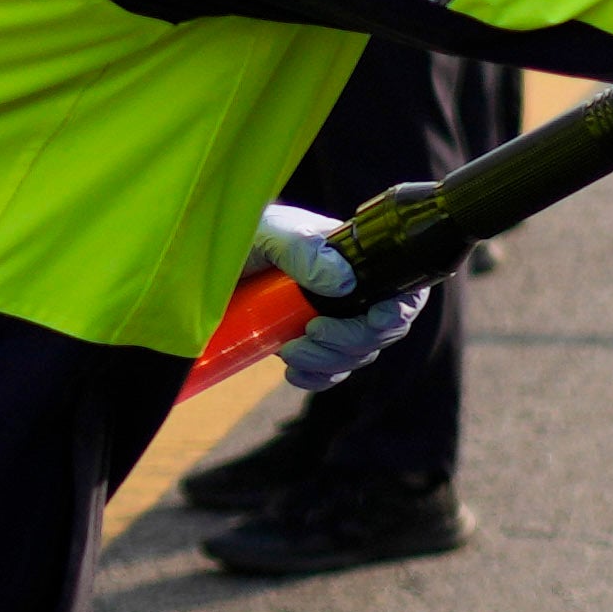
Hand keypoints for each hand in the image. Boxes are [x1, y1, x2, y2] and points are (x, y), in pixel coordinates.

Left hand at [252, 203, 427, 391]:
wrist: (210, 258)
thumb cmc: (245, 233)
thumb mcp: (271, 233)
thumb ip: (304, 250)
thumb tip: (344, 282)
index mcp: (357, 259)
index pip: (402, 291)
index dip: (399, 311)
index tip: (377, 319)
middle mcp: (354, 291)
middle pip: (381, 332)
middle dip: (351, 342)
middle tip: (311, 333)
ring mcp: (334, 318)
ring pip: (358, 355)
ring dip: (329, 362)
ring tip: (290, 351)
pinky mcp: (311, 342)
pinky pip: (332, 373)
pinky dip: (318, 378)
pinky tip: (294, 373)